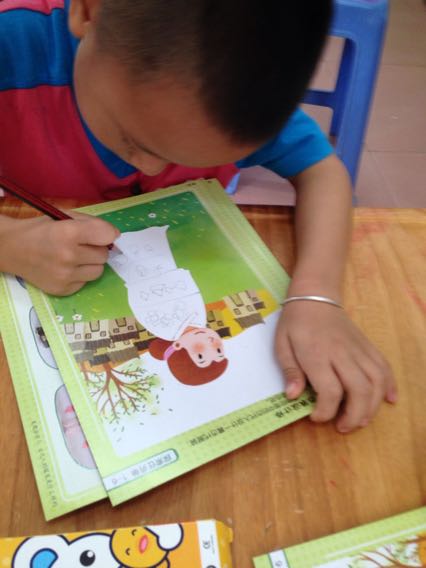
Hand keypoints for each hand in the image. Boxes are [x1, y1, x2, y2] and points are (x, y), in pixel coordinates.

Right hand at [1, 211, 119, 294]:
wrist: (12, 249)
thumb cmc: (41, 229)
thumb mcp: (64, 217)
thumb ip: (91, 223)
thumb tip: (114, 235)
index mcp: (68, 233)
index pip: (106, 235)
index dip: (108, 234)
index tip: (103, 234)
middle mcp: (68, 256)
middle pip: (104, 255)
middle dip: (96, 249)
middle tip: (81, 245)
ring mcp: (65, 276)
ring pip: (98, 271)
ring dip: (91, 264)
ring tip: (75, 258)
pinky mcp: (62, 290)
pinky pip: (85, 282)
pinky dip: (80, 275)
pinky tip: (66, 268)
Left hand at [275, 301, 396, 432]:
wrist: (315, 296)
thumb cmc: (295, 323)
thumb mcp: (282, 345)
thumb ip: (289, 371)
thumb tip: (292, 396)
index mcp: (317, 354)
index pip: (330, 391)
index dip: (325, 412)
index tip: (315, 417)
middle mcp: (342, 353)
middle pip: (360, 390)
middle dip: (354, 416)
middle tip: (342, 427)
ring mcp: (358, 349)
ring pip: (377, 381)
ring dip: (373, 406)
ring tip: (361, 420)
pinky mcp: (368, 346)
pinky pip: (384, 366)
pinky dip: (390, 385)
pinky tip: (388, 400)